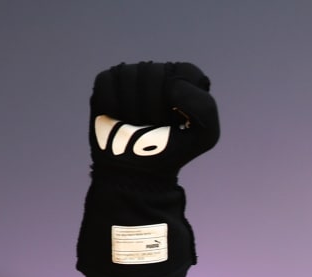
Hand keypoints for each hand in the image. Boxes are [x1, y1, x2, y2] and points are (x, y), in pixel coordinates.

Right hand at [89, 61, 218, 177]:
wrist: (138, 170)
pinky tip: (119, 118)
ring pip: (127, 77)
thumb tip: (173, 86)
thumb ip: (205, 107)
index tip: (178, 119)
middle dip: (154, 108)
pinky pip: (106, 86)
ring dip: (132, 110)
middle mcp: (157, 71)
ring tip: (138, 125)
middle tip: (156, 126)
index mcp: (184, 79)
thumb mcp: (205, 136)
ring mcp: (131, 75)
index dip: (181, 97)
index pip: (186, 72)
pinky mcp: (106, 82)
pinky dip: (113, 108)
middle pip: (153, 74)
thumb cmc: (172, 150)